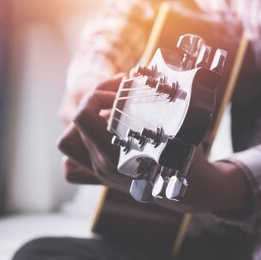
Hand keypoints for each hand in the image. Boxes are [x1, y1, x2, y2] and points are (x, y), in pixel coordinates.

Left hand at [57, 75, 251, 214]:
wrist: (192, 188)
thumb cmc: (185, 153)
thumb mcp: (179, 123)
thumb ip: (157, 98)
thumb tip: (137, 71)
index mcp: (118, 152)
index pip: (83, 116)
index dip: (97, 94)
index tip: (121, 89)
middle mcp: (104, 164)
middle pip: (76, 123)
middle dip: (95, 101)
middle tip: (117, 96)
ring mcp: (101, 172)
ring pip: (68, 143)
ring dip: (81, 124)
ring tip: (105, 113)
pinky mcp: (102, 177)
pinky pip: (72, 169)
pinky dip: (78, 149)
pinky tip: (95, 138)